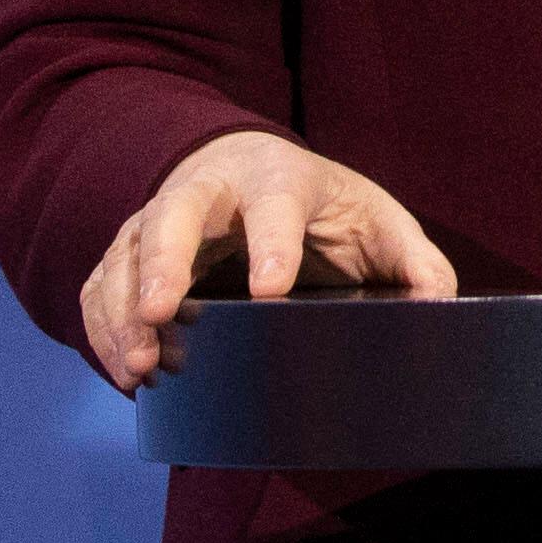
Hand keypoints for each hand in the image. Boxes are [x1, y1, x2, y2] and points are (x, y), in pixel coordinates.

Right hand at [78, 128, 456, 393]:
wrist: (250, 170)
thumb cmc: (322, 207)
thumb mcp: (377, 222)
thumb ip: (414, 262)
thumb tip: (437, 308)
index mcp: (277, 176)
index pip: (274, 203)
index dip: (273, 244)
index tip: (272, 292)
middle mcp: (209, 189)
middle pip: (175, 213)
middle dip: (165, 263)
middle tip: (163, 316)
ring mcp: (161, 218)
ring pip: (128, 253)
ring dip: (126, 310)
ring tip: (139, 368)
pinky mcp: (132, 252)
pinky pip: (104, 284)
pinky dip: (104, 328)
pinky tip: (123, 373)